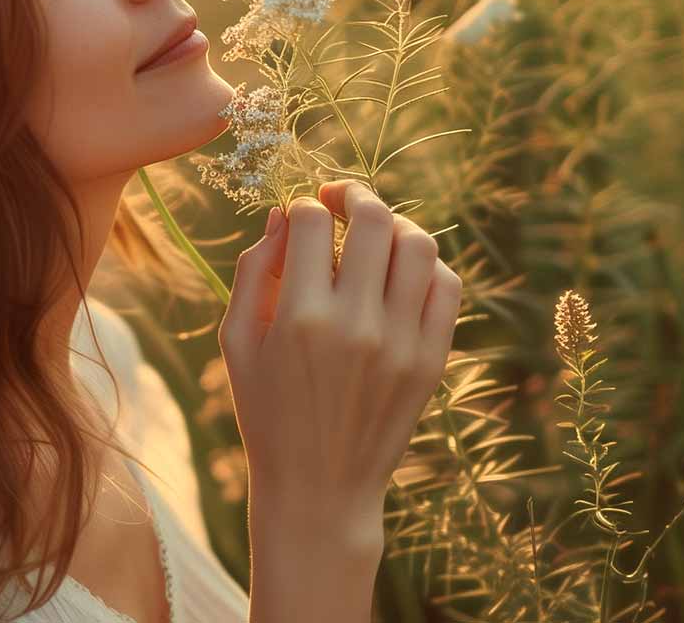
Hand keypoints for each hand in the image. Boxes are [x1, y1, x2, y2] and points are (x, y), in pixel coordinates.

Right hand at [218, 180, 463, 542]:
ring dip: (393, 224)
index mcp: (299, 318)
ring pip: (418, 244)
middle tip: (338, 197)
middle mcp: (357, 324)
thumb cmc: (266, 411)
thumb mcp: (238, 342)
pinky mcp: (432, 359)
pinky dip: (425, 265)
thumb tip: (284, 215)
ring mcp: (402, 342)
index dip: (301, 206)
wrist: (320, 488)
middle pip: (373, 219)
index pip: (311, 223)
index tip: (297, 215)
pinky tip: (398, 270)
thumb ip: (254, 271)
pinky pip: (445, 286)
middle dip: (352, 194)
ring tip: (372, 232)